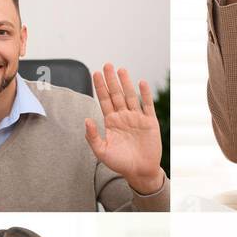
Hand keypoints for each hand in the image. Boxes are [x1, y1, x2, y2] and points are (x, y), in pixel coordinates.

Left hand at [83, 64, 163, 193]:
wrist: (139, 171)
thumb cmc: (120, 163)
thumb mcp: (101, 151)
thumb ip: (93, 136)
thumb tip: (86, 119)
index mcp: (111, 122)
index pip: (104, 100)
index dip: (100, 87)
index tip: (95, 73)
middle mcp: (123, 116)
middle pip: (116, 94)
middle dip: (111, 80)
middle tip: (107, 65)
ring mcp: (137, 118)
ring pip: (130, 96)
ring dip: (126, 83)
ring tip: (121, 70)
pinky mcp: (150, 122)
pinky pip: (147, 105)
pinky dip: (145, 94)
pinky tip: (141, 83)